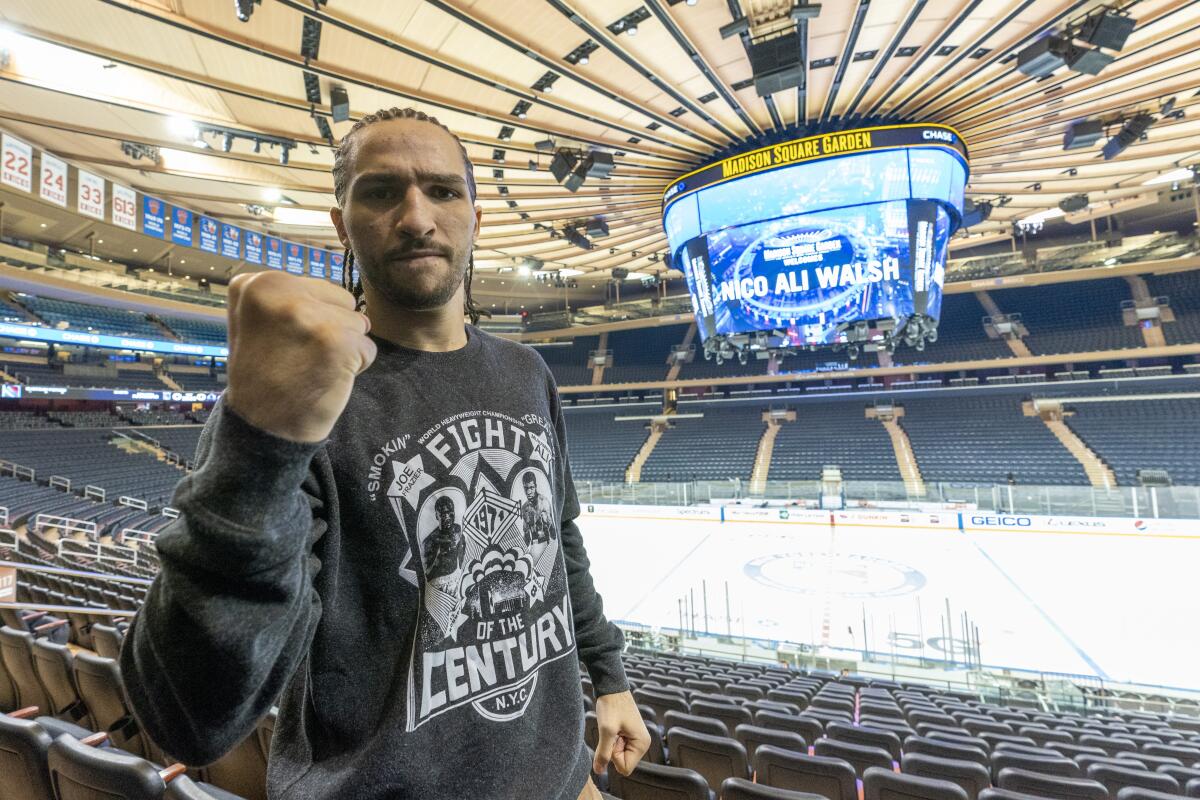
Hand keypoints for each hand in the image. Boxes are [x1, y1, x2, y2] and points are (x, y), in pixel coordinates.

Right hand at [224, 271, 375, 442]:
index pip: (319, 289)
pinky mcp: (337, 342)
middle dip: (332, 328)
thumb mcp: (257, 322)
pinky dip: (355, 367)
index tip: (282, 342)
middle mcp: (280, 291)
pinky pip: (368, 349)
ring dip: (345, 348)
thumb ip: (289, 297)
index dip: (311, 321)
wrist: (263, 426)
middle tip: (299, 356)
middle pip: (343, 302)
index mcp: (258, 283)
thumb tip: (345, 295)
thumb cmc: (265, 374)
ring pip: (358, 323)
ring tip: (311, 366)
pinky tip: (325, 378)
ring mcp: (310, 316)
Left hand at [592, 690, 649, 776]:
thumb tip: (599, 771)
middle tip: (613, 732)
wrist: (612, 688)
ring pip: (619, 755)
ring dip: (612, 745)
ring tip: (613, 728)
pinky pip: (618, 748)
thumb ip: (603, 753)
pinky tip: (614, 727)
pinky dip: (612, 740)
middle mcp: (643, 744)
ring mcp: (637, 740)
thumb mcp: (606, 730)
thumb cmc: (612, 705)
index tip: (613, 738)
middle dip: (613, 750)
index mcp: (642, 744)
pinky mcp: (630, 736)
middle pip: (623, 763)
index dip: (614, 756)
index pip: (625, 768)